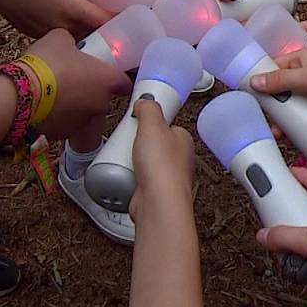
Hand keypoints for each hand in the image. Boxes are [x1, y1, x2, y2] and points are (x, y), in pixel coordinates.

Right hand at [0, 0, 111, 37]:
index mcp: (73, 8)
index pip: (105, 21)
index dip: (121, 19)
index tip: (129, 14)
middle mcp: (65, 26)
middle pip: (96, 34)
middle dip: (108, 28)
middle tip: (117, 17)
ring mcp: (53, 35)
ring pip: (81, 38)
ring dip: (90, 32)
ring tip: (96, 19)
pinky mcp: (44, 37)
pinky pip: (66, 38)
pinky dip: (73, 32)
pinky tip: (72, 21)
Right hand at [25, 29, 131, 140]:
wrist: (22, 93)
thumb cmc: (46, 63)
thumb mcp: (60, 38)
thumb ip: (72, 42)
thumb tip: (69, 45)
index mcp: (107, 80)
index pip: (124, 83)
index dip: (115, 77)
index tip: (104, 72)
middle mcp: (101, 104)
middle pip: (102, 97)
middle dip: (90, 90)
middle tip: (72, 78)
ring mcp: (83, 122)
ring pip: (83, 112)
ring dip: (74, 104)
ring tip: (55, 92)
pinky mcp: (64, 134)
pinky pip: (65, 123)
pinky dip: (58, 116)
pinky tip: (44, 105)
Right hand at [129, 98, 195, 220]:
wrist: (157, 204)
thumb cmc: (163, 168)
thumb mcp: (153, 125)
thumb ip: (149, 109)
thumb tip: (144, 101)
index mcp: (183, 140)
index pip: (165, 124)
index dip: (148, 121)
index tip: (136, 119)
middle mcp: (177, 159)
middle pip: (150, 143)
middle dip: (136, 142)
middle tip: (126, 139)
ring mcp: (164, 176)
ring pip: (142, 161)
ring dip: (130, 159)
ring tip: (123, 157)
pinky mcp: (151, 191)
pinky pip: (136, 178)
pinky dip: (128, 176)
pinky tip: (123, 174)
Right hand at [250, 52, 306, 126]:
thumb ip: (281, 79)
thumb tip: (255, 81)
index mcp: (306, 57)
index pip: (277, 64)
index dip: (262, 75)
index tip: (248, 89)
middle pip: (284, 87)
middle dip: (272, 101)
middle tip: (261, 115)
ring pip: (295, 106)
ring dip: (284, 117)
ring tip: (275, 130)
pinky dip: (297, 126)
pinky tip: (289, 134)